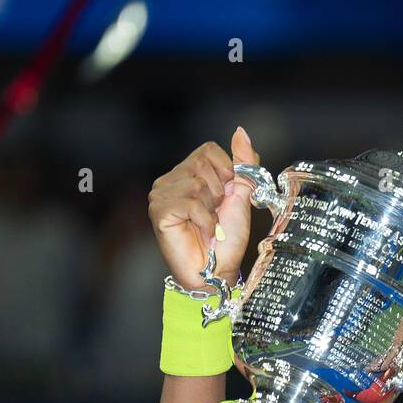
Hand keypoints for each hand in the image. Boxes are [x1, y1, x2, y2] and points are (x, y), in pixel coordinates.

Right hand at [147, 127, 259, 287]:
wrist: (217, 271)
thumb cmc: (227, 239)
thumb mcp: (242, 195)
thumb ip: (243, 164)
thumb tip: (240, 131)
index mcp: (188, 173)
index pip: (209, 149)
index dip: (227, 172)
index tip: (227, 198)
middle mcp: (170, 179)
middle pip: (203, 163)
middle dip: (219, 192)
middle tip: (216, 215)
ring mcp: (161, 194)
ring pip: (197, 183)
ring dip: (212, 209)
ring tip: (208, 226)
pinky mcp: (159, 210)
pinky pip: (191, 203)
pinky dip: (205, 221)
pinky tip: (204, 233)